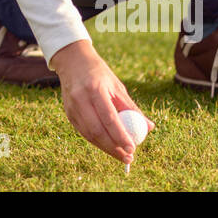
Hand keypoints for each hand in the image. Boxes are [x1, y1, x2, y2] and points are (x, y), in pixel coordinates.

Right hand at [49, 40, 154, 165]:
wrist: (72, 61)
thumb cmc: (99, 74)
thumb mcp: (117, 86)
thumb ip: (132, 108)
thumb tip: (149, 127)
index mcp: (95, 89)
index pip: (109, 118)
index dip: (121, 136)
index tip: (133, 148)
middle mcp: (81, 99)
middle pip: (97, 131)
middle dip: (114, 148)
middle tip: (128, 157)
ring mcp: (72, 107)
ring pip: (89, 135)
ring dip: (106, 148)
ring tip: (121, 155)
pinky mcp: (68, 113)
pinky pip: (84, 132)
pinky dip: (97, 141)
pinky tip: (108, 145)